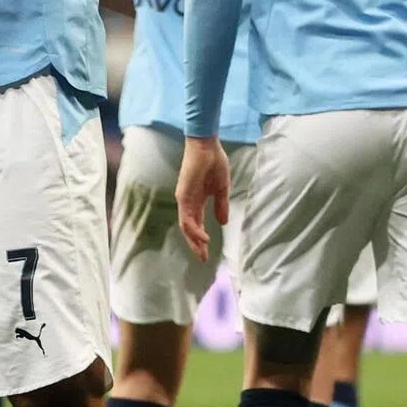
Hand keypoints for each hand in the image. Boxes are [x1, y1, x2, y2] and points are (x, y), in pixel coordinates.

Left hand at [176, 136, 230, 261]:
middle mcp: (188, 202)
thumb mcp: (221, 188)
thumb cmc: (214, 163)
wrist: (207, 146)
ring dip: (194, 241)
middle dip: (196, 245)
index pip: (196, 224)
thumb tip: (223, 222)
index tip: (208, 254)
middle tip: (204, 260)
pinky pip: (187, 217)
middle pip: (189, 229)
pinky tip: (204, 238)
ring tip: (203, 253)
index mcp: (196, 200)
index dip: (201, 239)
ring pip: (186, 226)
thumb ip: (221, 205)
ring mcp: (184, 199)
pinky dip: (195, 230)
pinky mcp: (183, 195)